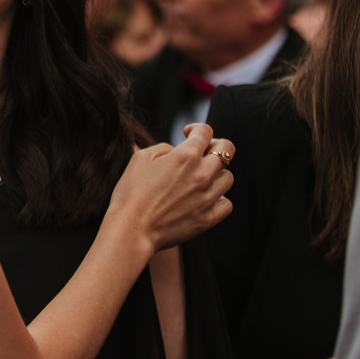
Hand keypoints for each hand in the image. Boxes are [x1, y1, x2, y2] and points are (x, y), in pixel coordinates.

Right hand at [106, 123, 233, 253]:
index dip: (197, 129)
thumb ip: (163, 148)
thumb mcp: (140, 159)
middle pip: (227, 150)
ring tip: (201, 179)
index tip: (189, 134)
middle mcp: (201, 174)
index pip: (205, 131)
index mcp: (185, 156)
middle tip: (204, 152)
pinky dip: (219, 199)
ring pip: (228, 177)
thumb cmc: (131, 194)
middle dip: (216, 145)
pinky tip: (204, 199)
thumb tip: (175, 151)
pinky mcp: (208, 218)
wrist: (131, 229)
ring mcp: (207, 197)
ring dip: (217, 174)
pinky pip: (227, 203)